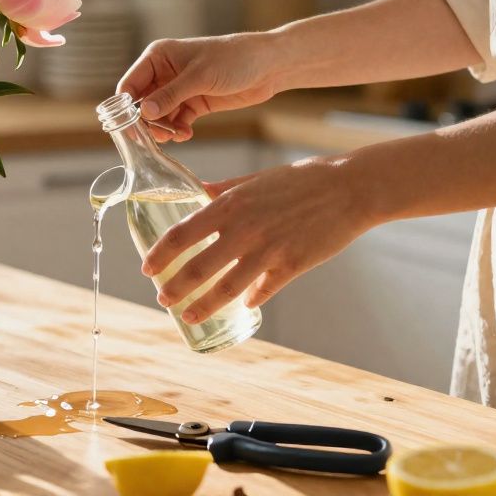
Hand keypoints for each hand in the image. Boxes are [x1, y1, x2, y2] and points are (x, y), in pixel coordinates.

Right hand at [117, 34, 284, 142]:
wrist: (268, 66)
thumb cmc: (234, 59)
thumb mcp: (200, 77)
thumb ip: (170, 95)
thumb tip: (143, 112)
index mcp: (158, 57)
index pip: (130, 84)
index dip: (126, 106)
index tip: (130, 127)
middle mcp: (164, 73)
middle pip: (142, 103)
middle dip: (147, 122)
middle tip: (157, 137)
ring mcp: (179, 89)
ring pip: (159, 115)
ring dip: (164, 128)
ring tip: (177, 135)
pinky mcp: (194, 102)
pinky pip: (176, 120)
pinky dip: (178, 130)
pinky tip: (186, 134)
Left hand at [144, 157, 378, 321]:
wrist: (349, 188)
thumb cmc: (300, 181)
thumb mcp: (254, 181)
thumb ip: (223, 191)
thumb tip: (197, 191)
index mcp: (229, 204)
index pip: (181, 234)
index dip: (160, 254)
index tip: (147, 268)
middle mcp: (243, 229)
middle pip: (197, 267)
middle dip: (174, 287)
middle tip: (162, 298)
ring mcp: (267, 250)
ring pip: (225, 288)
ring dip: (202, 305)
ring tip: (187, 315)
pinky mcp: (291, 266)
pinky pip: (262, 291)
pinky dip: (249, 300)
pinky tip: (243, 306)